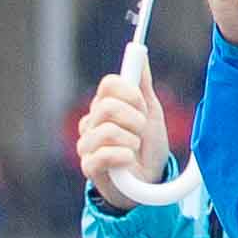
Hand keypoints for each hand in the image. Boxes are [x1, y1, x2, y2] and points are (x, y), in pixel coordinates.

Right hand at [76, 74, 171, 202]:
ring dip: (131, 140)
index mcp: (104, 106)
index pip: (108, 84)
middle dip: (134, 119)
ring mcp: (86, 144)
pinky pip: (103, 154)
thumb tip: (140, 55)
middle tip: (140, 131)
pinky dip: (123, 156)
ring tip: (134, 148)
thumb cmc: (148, 148)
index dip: (130, 92)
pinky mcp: (88, 166)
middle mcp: (91, 123)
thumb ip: (142, 85)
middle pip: (107, 106)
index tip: (142, 105)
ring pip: (107, 130)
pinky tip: (128, 161)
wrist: (150, 183)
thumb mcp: (151, 114)